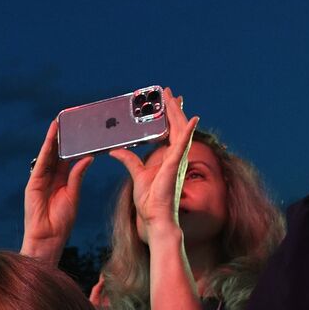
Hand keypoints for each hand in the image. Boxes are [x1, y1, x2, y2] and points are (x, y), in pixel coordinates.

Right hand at [21, 119, 92, 262]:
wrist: (49, 238)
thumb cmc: (61, 222)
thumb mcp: (73, 195)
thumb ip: (77, 176)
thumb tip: (87, 158)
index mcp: (62, 181)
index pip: (67, 158)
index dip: (71, 144)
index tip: (78, 130)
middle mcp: (50, 178)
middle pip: (56, 154)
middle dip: (60, 138)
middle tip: (66, 119)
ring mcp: (40, 179)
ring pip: (48, 155)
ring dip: (52, 139)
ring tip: (58, 122)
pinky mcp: (33, 182)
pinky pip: (41, 162)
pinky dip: (46, 149)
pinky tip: (51, 137)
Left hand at [108, 86, 196, 247]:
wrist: (155, 218)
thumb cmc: (150, 201)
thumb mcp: (136, 174)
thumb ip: (129, 160)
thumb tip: (115, 150)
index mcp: (167, 158)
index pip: (169, 132)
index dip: (168, 116)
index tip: (166, 102)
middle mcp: (175, 157)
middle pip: (176, 127)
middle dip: (173, 108)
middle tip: (169, 92)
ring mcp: (176, 160)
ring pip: (180, 130)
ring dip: (177, 112)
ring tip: (174, 96)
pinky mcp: (174, 165)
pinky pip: (183, 144)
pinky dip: (188, 131)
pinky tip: (193, 118)